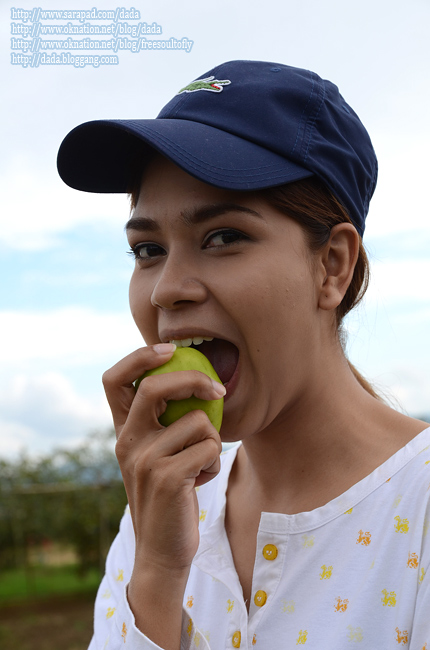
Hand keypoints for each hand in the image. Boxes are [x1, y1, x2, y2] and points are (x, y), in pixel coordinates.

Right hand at [102, 343, 224, 572]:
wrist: (162, 550)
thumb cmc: (170, 495)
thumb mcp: (158, 454)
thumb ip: (164, 423)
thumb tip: (197, 380)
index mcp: (124, 431)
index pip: (114, 379)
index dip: (139, 356)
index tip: (170, 350)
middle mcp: (127, 441)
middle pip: (155, 386)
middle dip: (193, 380)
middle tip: (218, 390)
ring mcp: (144, 458)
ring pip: (197, 421)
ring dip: (212, 441)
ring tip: (200, 465)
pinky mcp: (166, 476)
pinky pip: (209, 448)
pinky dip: (214, 463)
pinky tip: (201, 481)